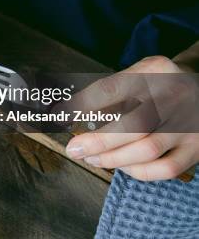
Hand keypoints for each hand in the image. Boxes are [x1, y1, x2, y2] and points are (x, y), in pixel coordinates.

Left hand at [65, 55, 198, 180]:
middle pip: (132, 124)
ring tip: (91, 158)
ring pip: (147, 150)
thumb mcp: (139, 72)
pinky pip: (165, 168)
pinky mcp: (197, 148)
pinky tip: (121, 166)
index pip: (111, 89)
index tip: (59, 115)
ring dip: (112, 159)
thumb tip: (69, 111)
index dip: (81, 104)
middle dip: (97, 142)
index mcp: (155, 71)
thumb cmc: (160, 83)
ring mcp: (189, 124)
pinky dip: (137, 171)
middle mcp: (174, 96)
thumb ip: (109, 91)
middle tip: (74, 149)